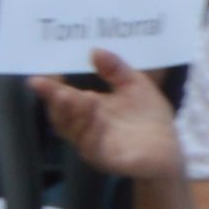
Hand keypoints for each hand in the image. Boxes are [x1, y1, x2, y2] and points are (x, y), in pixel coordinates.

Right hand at [43, 53, 184, 186]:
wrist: (169, 149)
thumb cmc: (148, 116)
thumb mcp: (134, 85)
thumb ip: (116, 69)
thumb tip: (95, 50)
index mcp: (89, 109)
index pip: (64, 98)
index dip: (50, 89)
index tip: (39, 78)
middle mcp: (85, 127)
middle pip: (63, 116)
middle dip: (57, 101)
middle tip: (53, 87)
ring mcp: (94, 144)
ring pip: (76, 131)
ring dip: (74, 114)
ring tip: (76, 97)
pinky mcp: (108, 159)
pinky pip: (94, 147)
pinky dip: (92, 132)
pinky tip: (96, 119)